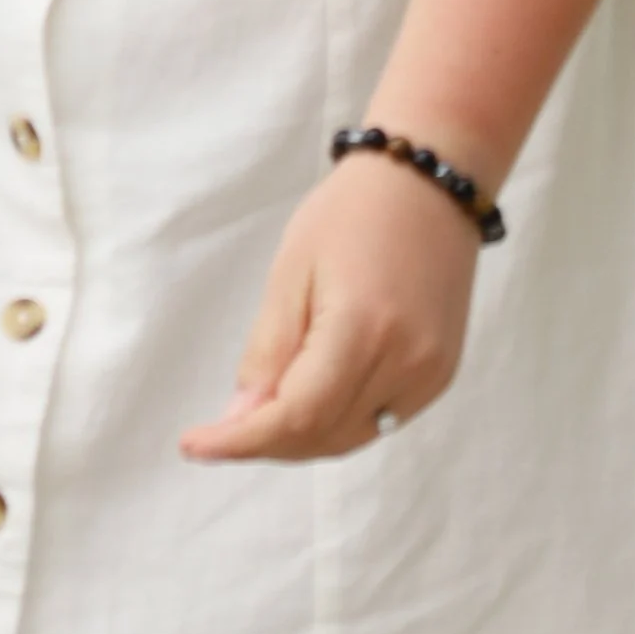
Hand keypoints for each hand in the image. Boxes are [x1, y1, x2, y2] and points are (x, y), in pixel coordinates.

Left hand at [181, 157, 480, 463]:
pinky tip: (309, 399)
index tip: (194, 445)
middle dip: (265, 442)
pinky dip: (337, 422)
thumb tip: (241, 418)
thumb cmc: (350, 215)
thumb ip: (269, 350)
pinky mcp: (440, 376)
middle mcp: (406, 364)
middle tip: (218, 430)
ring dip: (300, 437)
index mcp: (363, 330)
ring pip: (351, 437)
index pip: (297, 415)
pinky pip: (379, 421)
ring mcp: (430, 375)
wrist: (426, 187)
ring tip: (258, 415)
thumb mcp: (292, 270)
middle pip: (323, 435)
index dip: (243, 441)